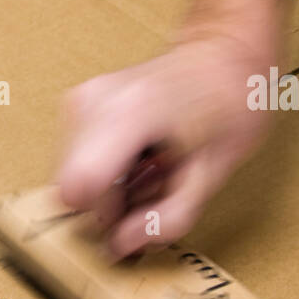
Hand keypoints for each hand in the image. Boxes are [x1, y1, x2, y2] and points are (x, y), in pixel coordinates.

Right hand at [56, 34, 271, 256]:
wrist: (222, 52)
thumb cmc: (230, 106)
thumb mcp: (213, 173)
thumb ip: (167, 217)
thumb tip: (121, 247)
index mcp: (128, 115)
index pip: (78, 190)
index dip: (106, 215)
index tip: (140, 209)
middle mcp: (91, 102)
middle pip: (71, 188)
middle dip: (108, 203)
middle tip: (153, 185)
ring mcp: (79, 99)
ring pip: (68, 177)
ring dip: (106, 188)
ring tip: (148, 166)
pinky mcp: (75, 103)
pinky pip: (73, 160)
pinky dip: (101, 170)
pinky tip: (136, 154)